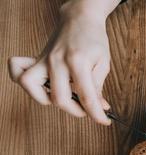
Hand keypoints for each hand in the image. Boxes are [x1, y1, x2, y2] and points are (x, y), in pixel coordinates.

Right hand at [8, 0, 115, 124]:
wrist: (80, 19)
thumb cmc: (94, 40)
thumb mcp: (103, 63)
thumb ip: (98, 87)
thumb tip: (99, 108)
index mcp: (77, 62)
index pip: (86, 96)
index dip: (96, 114)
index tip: (104, 121)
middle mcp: (57, 61)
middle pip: (59, 98)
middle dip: (76, 110)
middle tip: (88, 109)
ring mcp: (44, 60)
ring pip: (32, 86)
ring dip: (48, 100)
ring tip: (65, 98)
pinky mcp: (37, 60)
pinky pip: (18, 72)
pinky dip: (27, 84)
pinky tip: (43, 88)